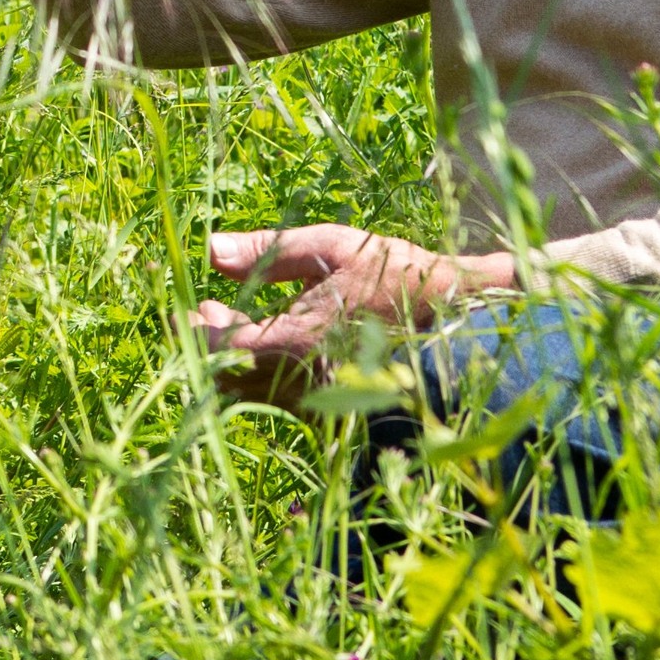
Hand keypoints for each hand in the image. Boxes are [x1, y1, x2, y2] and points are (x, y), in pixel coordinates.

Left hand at [192, 224, 514, 403]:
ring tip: (231, 316)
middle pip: (227, 377)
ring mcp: (320, 402)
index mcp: (296, 343)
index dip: (198, 328)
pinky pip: (281, 398)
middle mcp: (302, 383)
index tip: (193, 305)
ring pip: (252, 391)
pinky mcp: (336, 410)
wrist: (466, 325)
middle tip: (208, 310)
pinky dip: (264, 373)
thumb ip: (267, 251)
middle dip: (210, 344)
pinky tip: (271, 340)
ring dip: (234, 358)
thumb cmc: (399, 278)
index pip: (220, 347)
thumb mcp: (334, 249)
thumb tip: (210, 249)